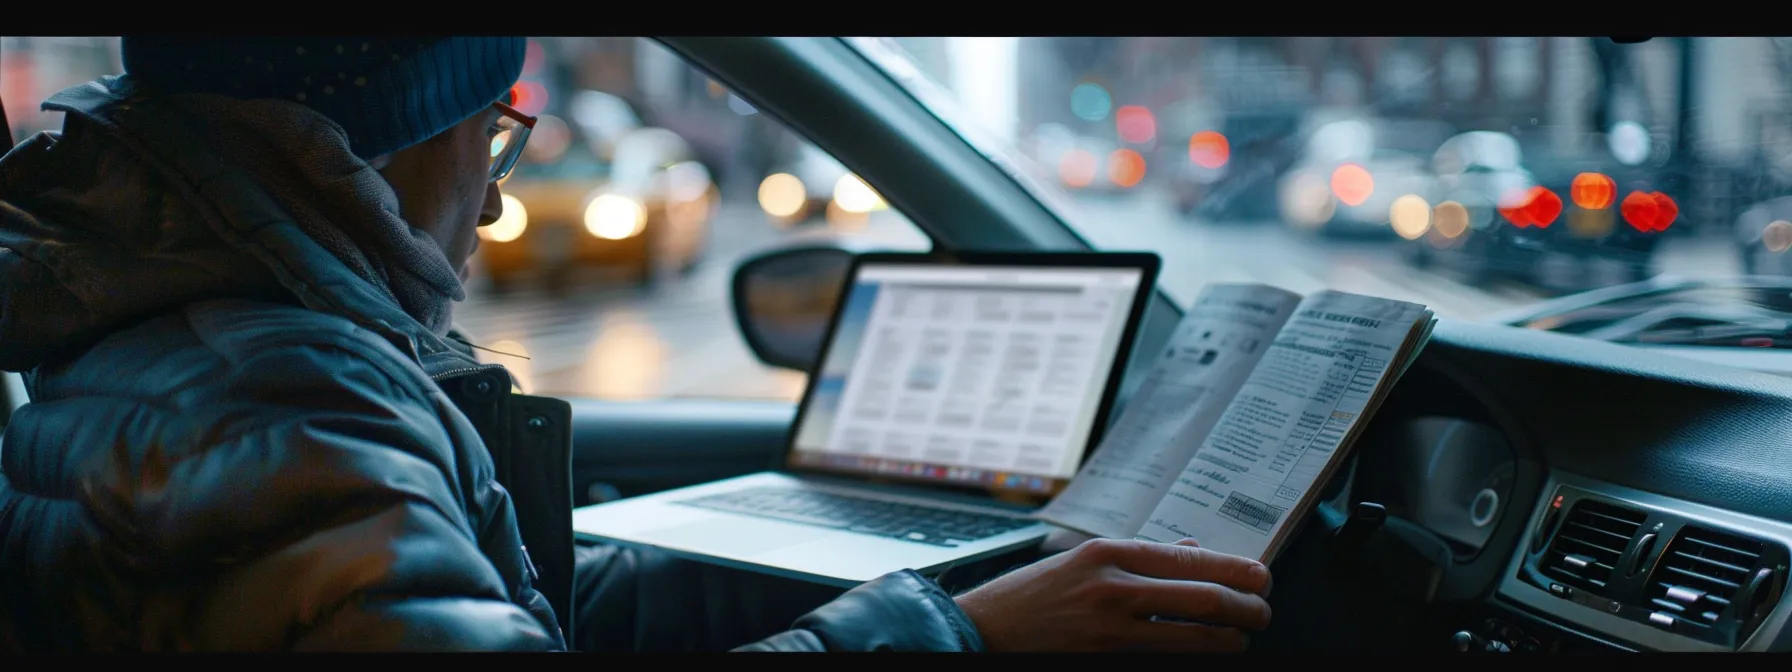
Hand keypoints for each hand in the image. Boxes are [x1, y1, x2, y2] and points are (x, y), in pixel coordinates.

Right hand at [953, 537, 1271, 651]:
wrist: (981, 631)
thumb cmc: (1030, 597)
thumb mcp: (1081, 560)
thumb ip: (1139, 556)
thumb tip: (1192, 549)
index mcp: (1109, 553)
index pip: (1192, 559)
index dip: (1237, 570)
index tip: (1262, 578)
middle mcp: (1114, 588)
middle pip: (1206, 598)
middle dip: (1248, 609)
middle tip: (1263, 614)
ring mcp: (1111, 630)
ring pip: (1196, 636)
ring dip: (1230, 640)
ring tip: (1240, 639)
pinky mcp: (1107, 658)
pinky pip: (1167, 658)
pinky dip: (1193, 657)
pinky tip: (1204, 656)